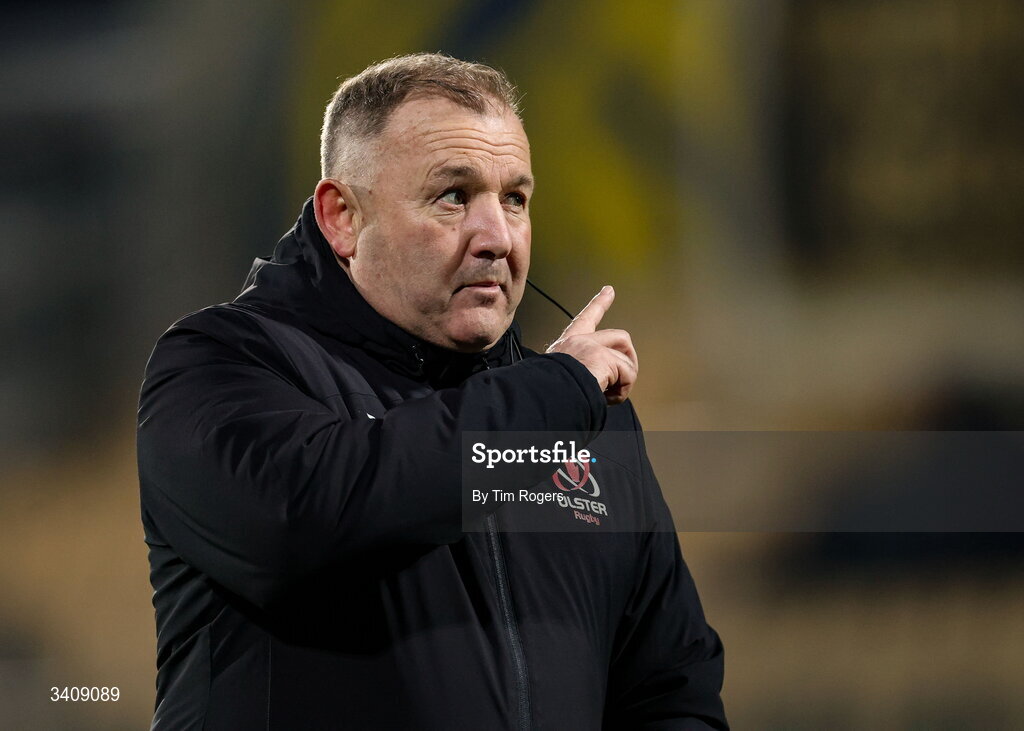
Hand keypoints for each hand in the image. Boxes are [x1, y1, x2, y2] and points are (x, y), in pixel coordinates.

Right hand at [546, 286, 637, 404]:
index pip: (585, 319)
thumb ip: (577, 372)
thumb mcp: (557, 375)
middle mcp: (580, 341)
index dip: (599, 303)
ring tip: (608, 394)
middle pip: (620, 337)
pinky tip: (608, 396)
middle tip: (626, 376)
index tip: (609, 290)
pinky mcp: (604, 358)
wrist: (544, 395)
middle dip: (629, 358)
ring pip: (627, 359)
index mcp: (567, 344)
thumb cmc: (547, 390)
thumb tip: (594, 386)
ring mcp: (593, 347)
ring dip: (624, 380)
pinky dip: (622, 390)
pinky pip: (628, 374)